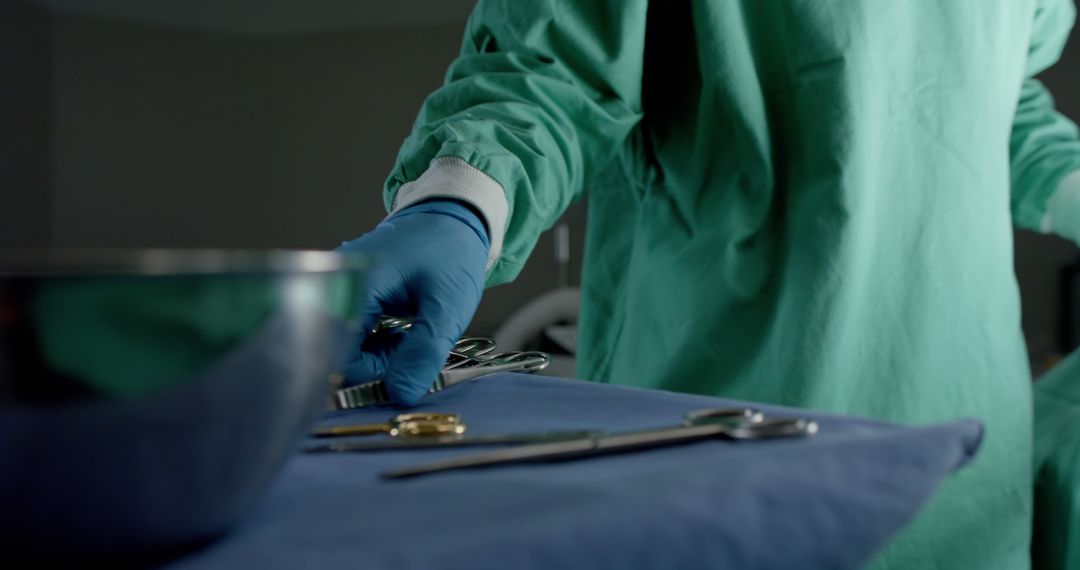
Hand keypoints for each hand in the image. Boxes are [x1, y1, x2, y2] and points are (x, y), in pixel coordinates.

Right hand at [337, 200, 488, 404]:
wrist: (452, 217)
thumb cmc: (450, 253)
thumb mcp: (447, 306)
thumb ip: (424, 351)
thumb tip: (400, 394)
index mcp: (355, 284)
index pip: (337, 350)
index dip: (366, 375)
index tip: (400, 379)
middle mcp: (336, 286)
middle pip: (338, 350)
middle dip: (377, 364)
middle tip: (414, 348)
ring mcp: (339, 289)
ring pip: (346, 345)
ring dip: (378, 354)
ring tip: (410, 335)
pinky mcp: (347, 295)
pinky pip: (352, 332)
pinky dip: (377, 342)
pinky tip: (400, 331)